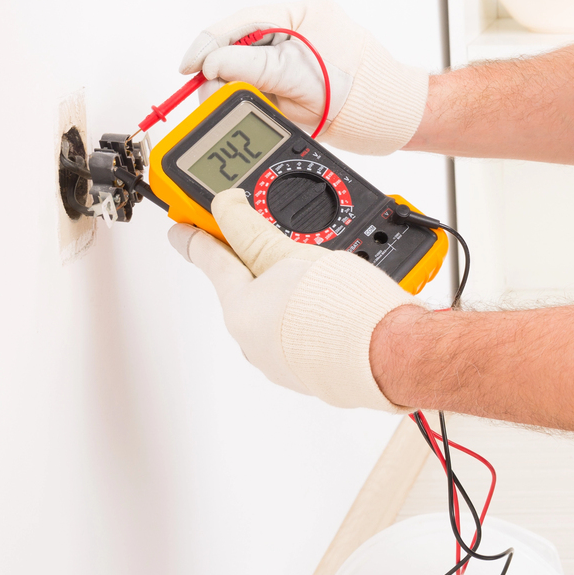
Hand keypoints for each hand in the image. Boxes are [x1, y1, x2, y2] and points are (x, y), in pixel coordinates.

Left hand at [168, 189, 421, 410]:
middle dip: (257, 260)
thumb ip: (254, 230)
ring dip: (288, 286)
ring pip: (275, 308)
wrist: (390, 356)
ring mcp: (280, 359)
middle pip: (245, 284)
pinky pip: (299, 330)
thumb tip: (228, 206)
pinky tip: (331, 300)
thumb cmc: (346, 312)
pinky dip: (308, 310)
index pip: (209, 258)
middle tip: (272, 235)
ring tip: (320, 272)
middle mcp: (252, 339)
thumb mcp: (294, 254)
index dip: (196, 233)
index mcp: (241, 308)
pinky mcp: (309, 368)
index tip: (183, 224)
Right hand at [179, 0, 427, 154]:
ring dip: (238, 84)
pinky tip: (256, 106)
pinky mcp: (302, 70)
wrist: (395, 119)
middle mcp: (302, 27)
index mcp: (303, 17)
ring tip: (240, 106)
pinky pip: (264, 75)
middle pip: (240, 42)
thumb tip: (212, 65)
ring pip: (249, 62)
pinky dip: (254, 91)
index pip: (241, 24)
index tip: (191, 70)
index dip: (209, 47)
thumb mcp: (299, 85)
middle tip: (210, 97)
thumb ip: (253, 71)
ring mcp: (302, 47)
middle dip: (221, 70)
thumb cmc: (366, 100)